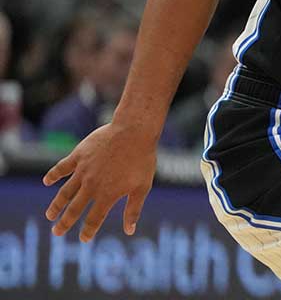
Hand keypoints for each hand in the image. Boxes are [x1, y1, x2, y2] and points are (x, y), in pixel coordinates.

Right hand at [43, 122, 157, 241]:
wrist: (133, 131)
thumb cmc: (142, 159)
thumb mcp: (142, 187)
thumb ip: (133, 209)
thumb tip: (129, 231)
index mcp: (108, 195)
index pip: (94, 219)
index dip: (88, 231)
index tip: (83, 239)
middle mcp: (92, 185)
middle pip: (74, 209)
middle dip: (64, 223)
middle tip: (56, 233)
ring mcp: (83, 170)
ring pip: (65, 192)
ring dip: (56, 205)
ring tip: (50, 215)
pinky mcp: (79, 155)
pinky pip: (62, 167)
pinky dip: (53, 175)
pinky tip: (47, 181)